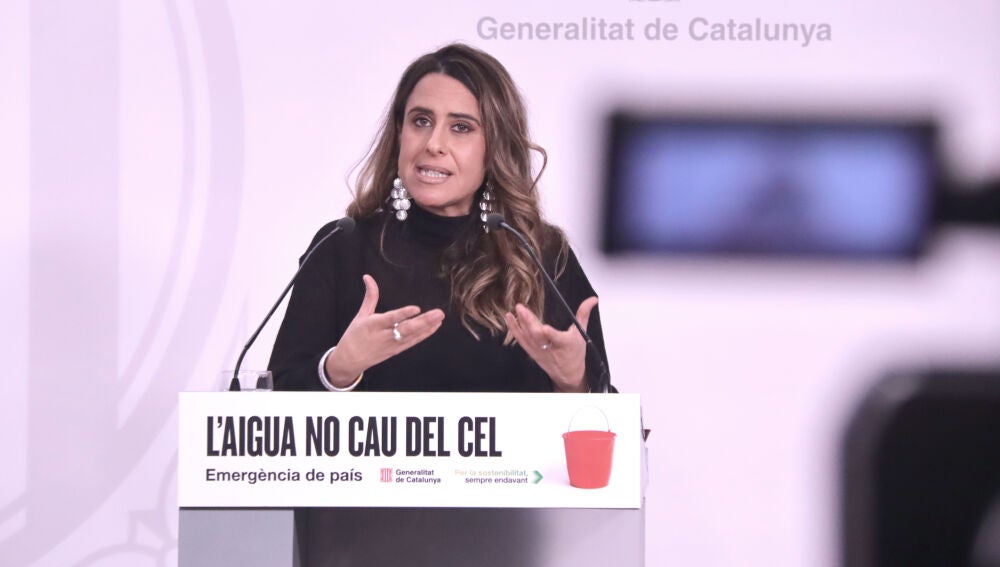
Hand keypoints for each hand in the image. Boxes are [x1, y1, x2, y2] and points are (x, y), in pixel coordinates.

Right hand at [324, 274, 444, 386]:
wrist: (350, 359)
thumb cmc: (355, 335)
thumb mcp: (361, 315)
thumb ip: (370, 296)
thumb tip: (368, 277)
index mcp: (373, 325)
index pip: (391, 319)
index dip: (403, 314)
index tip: (416, 308)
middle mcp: (384, 336)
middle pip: (406, 329)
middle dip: (424, 321)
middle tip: (438, 313)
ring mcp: (392, 345)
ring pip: (412, 336)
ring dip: (428, 327)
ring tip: (440, 318)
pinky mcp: (397, 350)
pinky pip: (413, 342)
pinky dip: (425, 334)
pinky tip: (435, 326)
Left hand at [504, 297, 597, 392]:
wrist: (567, 373)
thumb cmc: (574, 353)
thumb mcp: (582, 333)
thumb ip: (583, 314)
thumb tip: (592, 300)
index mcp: (564, 343)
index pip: (557, 338)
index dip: (551, 334)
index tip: (545, 328)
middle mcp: (549, 348)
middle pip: (537, 335)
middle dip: (528, 322)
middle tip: (521, 308)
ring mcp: (538, 350)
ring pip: (527, 337)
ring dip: (519, 324)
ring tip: (514, 311)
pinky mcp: (531, 351)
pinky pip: (521, 340)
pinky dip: (514, 329)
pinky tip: (509, 319)